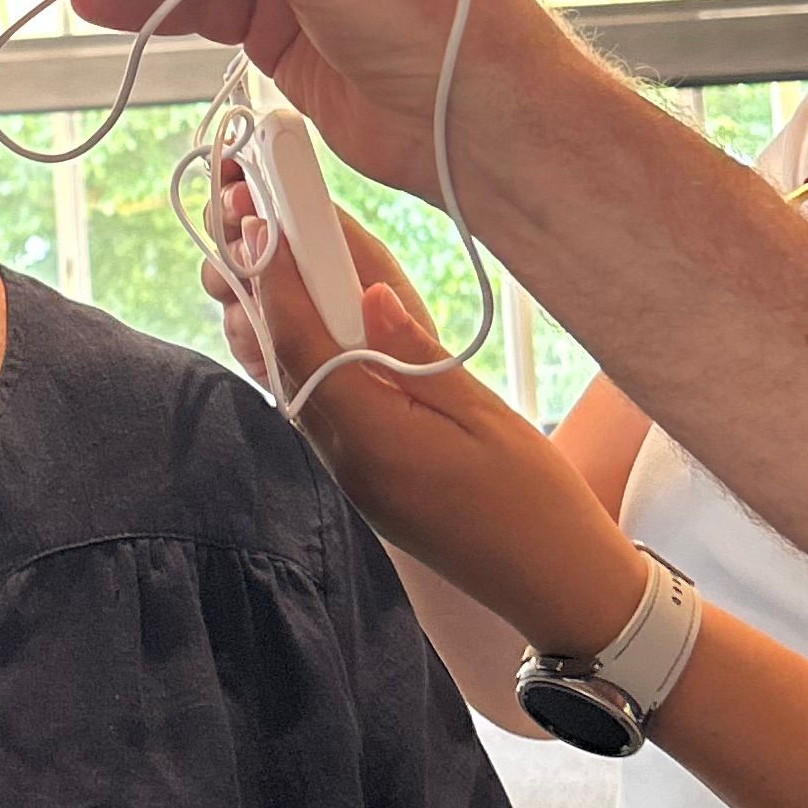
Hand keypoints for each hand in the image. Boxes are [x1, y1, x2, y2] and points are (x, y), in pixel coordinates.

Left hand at [208, 177, 643, 656]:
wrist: (555, 588)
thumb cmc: (537, 504)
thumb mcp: (488, 415)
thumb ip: (420, 356)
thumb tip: (370, 296)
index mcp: (373, 440)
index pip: (304, 346)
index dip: (277, 278)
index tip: (264, 221)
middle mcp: (347, 461)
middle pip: (284, 361)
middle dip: (263, 288)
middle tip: (252, 220)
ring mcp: (352, 475)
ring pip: (293, 384)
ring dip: (279, 320)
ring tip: (272, 254)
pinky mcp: (365, 480)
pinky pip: (318, 408)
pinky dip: (306, 357)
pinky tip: (316, 322)